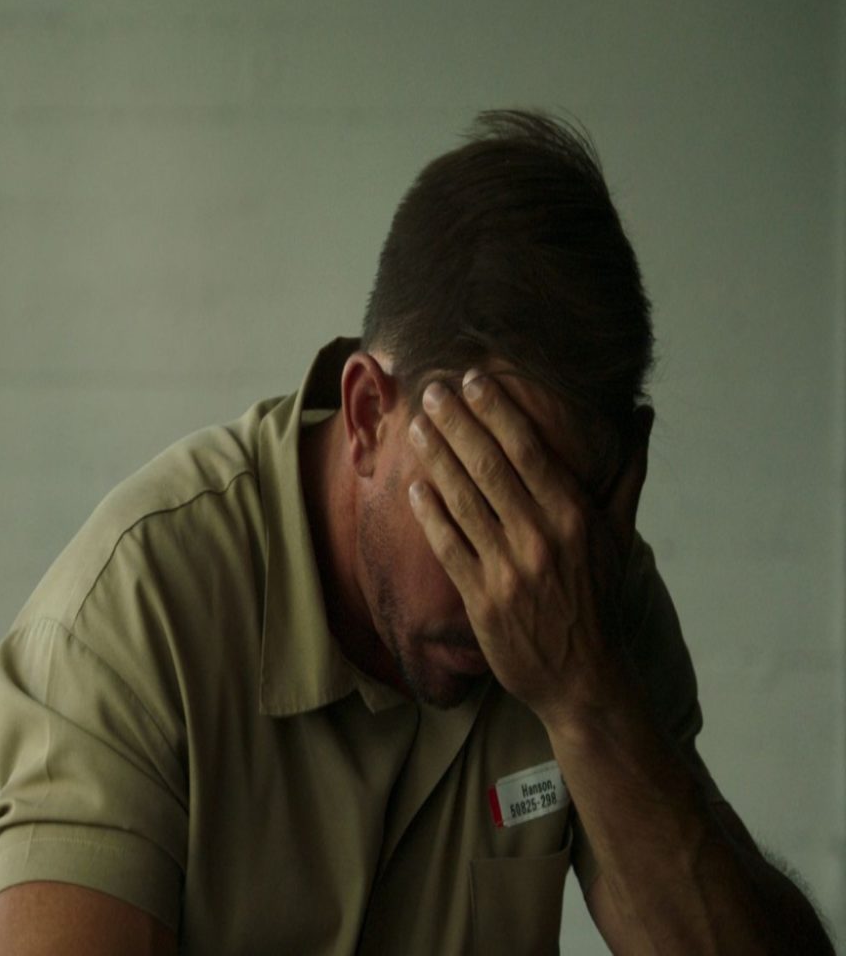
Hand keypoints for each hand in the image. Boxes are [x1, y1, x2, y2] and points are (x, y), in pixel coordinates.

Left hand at [406, 371, 650, 724]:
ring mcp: (509, 568)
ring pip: (463, 500)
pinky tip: (413, 486)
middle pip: (489, 466)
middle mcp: (542, 537)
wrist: (585, 678)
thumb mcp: (620, 536)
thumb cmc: (600, 599)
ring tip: (416, 427)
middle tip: (431, 390)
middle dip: (456, 423)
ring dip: (435, 458)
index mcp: (576, 516)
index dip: (497, 411)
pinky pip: (448, 546)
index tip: (472, 380)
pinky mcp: (482, 599)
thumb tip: (643, 413)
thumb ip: (627, 472)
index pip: (529, 450)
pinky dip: (429, 514)